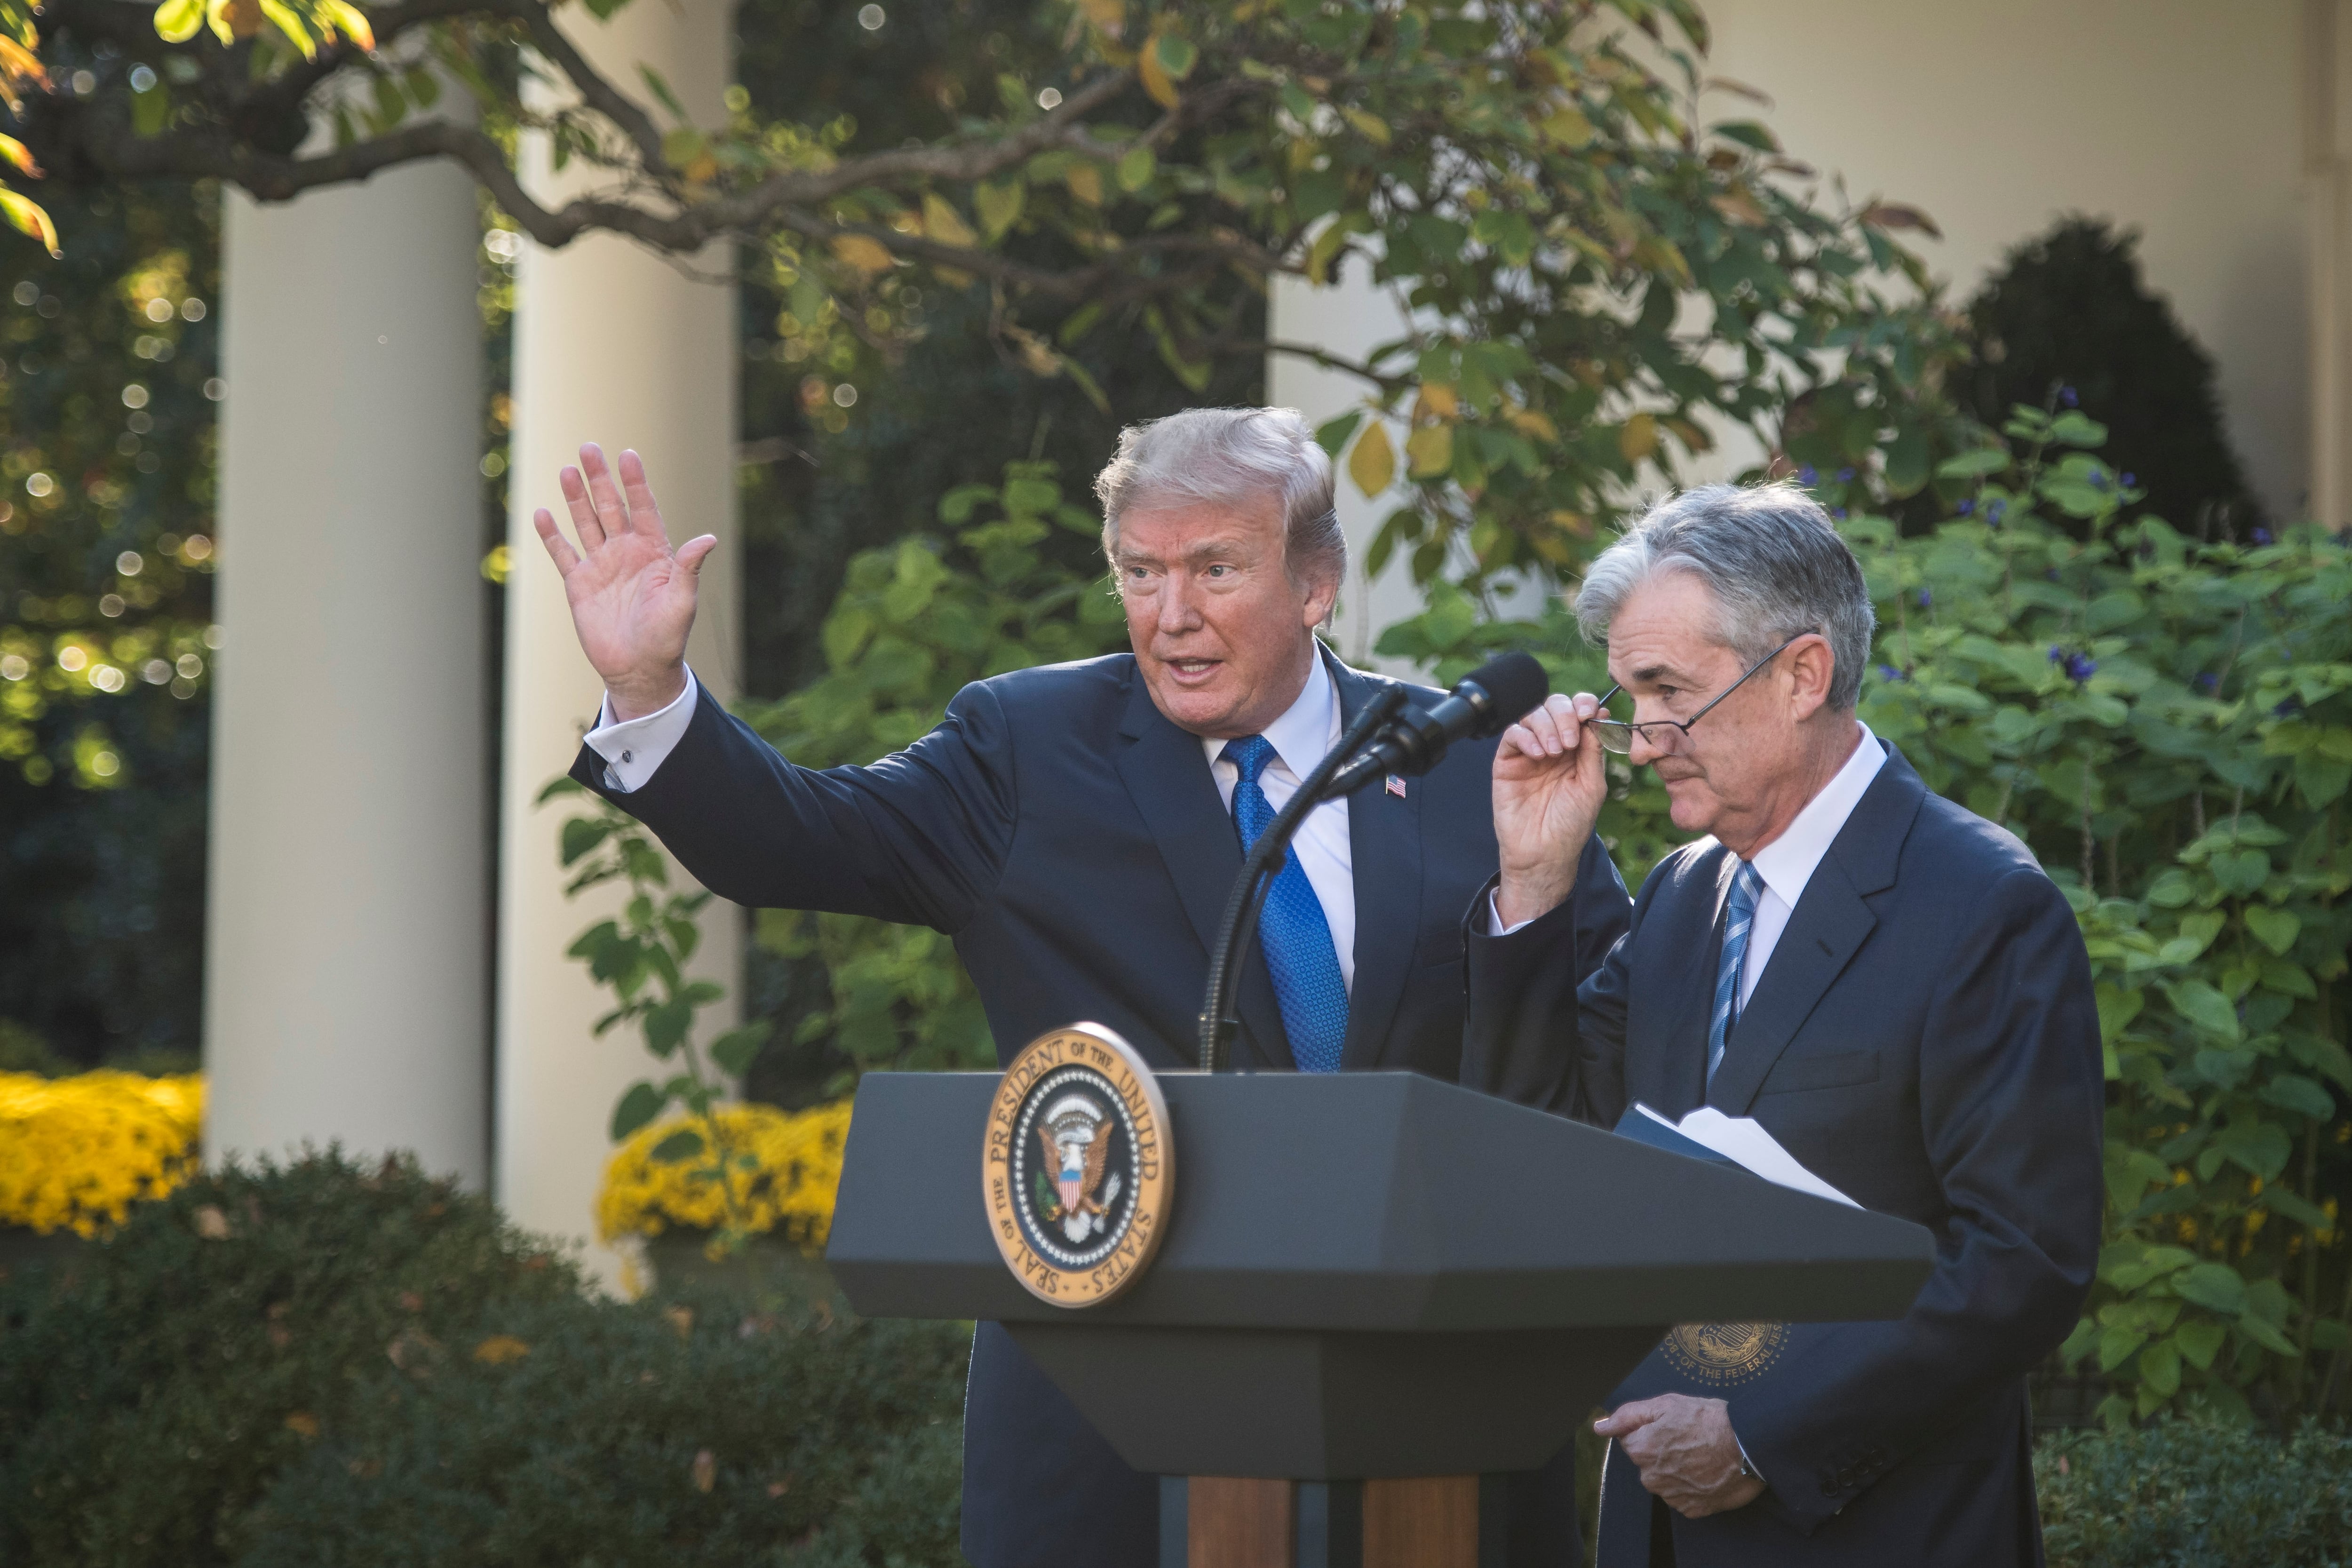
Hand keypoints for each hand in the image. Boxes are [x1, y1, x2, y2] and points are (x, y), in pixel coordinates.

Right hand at [532, 443, 715, 719]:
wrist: (640, 669)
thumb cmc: (668, 637)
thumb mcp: (682, 601)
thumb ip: (689, 567)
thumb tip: (708, 538)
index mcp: (653, 552)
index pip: (643, 508)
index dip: (635, 482)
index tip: (628, 455)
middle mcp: (626, 553)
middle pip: (611, 507)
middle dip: (600, 478)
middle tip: (589, 447)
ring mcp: (601, 566)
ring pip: (587, 522)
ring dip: (576, 498)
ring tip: (567, 469)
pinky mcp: (579, 584)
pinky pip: (563, 553)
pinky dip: (552, 535)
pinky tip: (542, 513)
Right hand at [1491, 691, 1607, 925]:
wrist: (1544, 853)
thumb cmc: (1571, 824)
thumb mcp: (1592, 785)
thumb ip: (1594, 750)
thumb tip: (1599, 715)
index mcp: (1578, 749)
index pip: (1579, 712)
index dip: (1584, 704)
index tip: (1590, 712)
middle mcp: (1553, 745)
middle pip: (1555, 706)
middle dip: (1565, 714)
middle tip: (1571, 740)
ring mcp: (1529, 751)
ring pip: (1533, 714)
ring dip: (1547, 727)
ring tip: (1554, 752)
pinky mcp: (1507, 761)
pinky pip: (1513, 734)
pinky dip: (1526, 737)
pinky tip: (1537, 754)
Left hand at [1594, 1394, 1764, 1518]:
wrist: (1748, 1446)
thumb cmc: (1708, 1420)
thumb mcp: (1665, 1404)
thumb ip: (1628, 1415)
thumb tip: (1600, 1426)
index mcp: (1641, 1450)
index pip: (1631, 1441)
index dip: (1650, 1431)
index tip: (1671, 1427)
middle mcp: (1651, 1478)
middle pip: (1647, 1462)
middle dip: (1661, 1451)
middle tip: (1689, 1439)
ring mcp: (1672, 1496)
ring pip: (1665, 1480)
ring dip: (1676, 1469)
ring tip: (1701, 1454)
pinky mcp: (1692, 1509)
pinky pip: (1683, 1496)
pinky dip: (1692, 1486)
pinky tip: (1707, 1471)